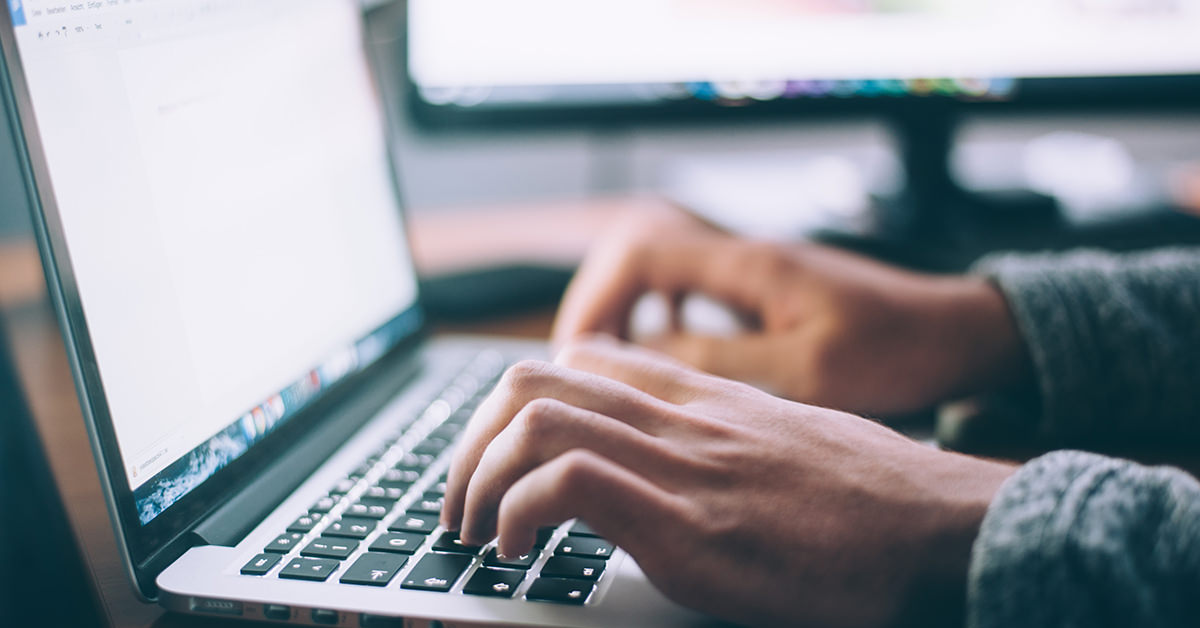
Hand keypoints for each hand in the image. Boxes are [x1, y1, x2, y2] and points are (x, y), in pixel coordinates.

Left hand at [442, 337, 1016, 626]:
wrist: (946, 529)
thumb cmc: (878, 498)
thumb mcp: (790, 444)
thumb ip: (726, 439)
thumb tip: (687, 467)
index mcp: (704, 398)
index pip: (582, 359)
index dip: (518, 403)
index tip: (501, 456)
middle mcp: (682, 418)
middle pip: (534, 379)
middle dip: (471, 441)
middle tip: (461, 500)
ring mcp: (683, 465)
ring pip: (535, 419)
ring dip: (477, 478)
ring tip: (474, 531)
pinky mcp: (688, 525)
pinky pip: (568, 484)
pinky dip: (518, 512)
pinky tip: (518, 551)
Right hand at [552, 208, 1029, 415]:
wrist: (957, 334)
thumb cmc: (897, 351)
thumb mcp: (807, 371)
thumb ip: (721, 361)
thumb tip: (642, 359)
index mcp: (749, 265)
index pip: (640, 252)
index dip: (596, 298)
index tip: (577, 353)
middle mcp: (743, 257)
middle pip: (636, 253)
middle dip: (598, 305)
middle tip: (579, 364)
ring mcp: (753, 271)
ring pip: (659, 271)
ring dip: (625, 312)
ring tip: (607, 366)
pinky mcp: (764, 291)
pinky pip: (689, 291)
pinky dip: (660, 317)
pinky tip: (661, 357)